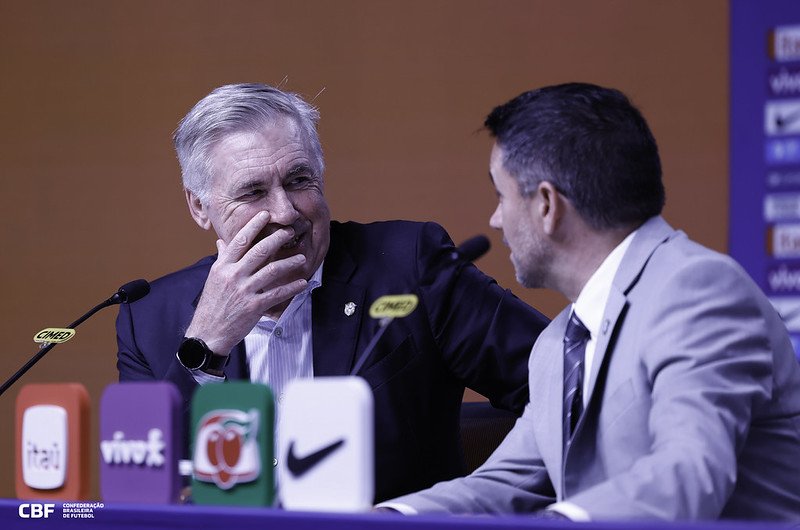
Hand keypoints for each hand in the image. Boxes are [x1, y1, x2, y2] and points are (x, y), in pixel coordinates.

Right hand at [185, 211, 307, 355]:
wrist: (208, 332)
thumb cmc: (212, 304)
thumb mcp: (214, 278)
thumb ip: (222, 259)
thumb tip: (222, 241)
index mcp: (223, 266)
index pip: (239, 240)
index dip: (254, 225)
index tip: (265, 214)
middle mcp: (233, 276)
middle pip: (259, 251)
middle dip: (277, 238)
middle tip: (290, 231)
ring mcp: (244, 291)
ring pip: (271, 271)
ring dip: (290, 263)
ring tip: (302, 257)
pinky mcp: (254, 307)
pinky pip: (277, 293)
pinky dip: (292, 287)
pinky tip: (303, 283)